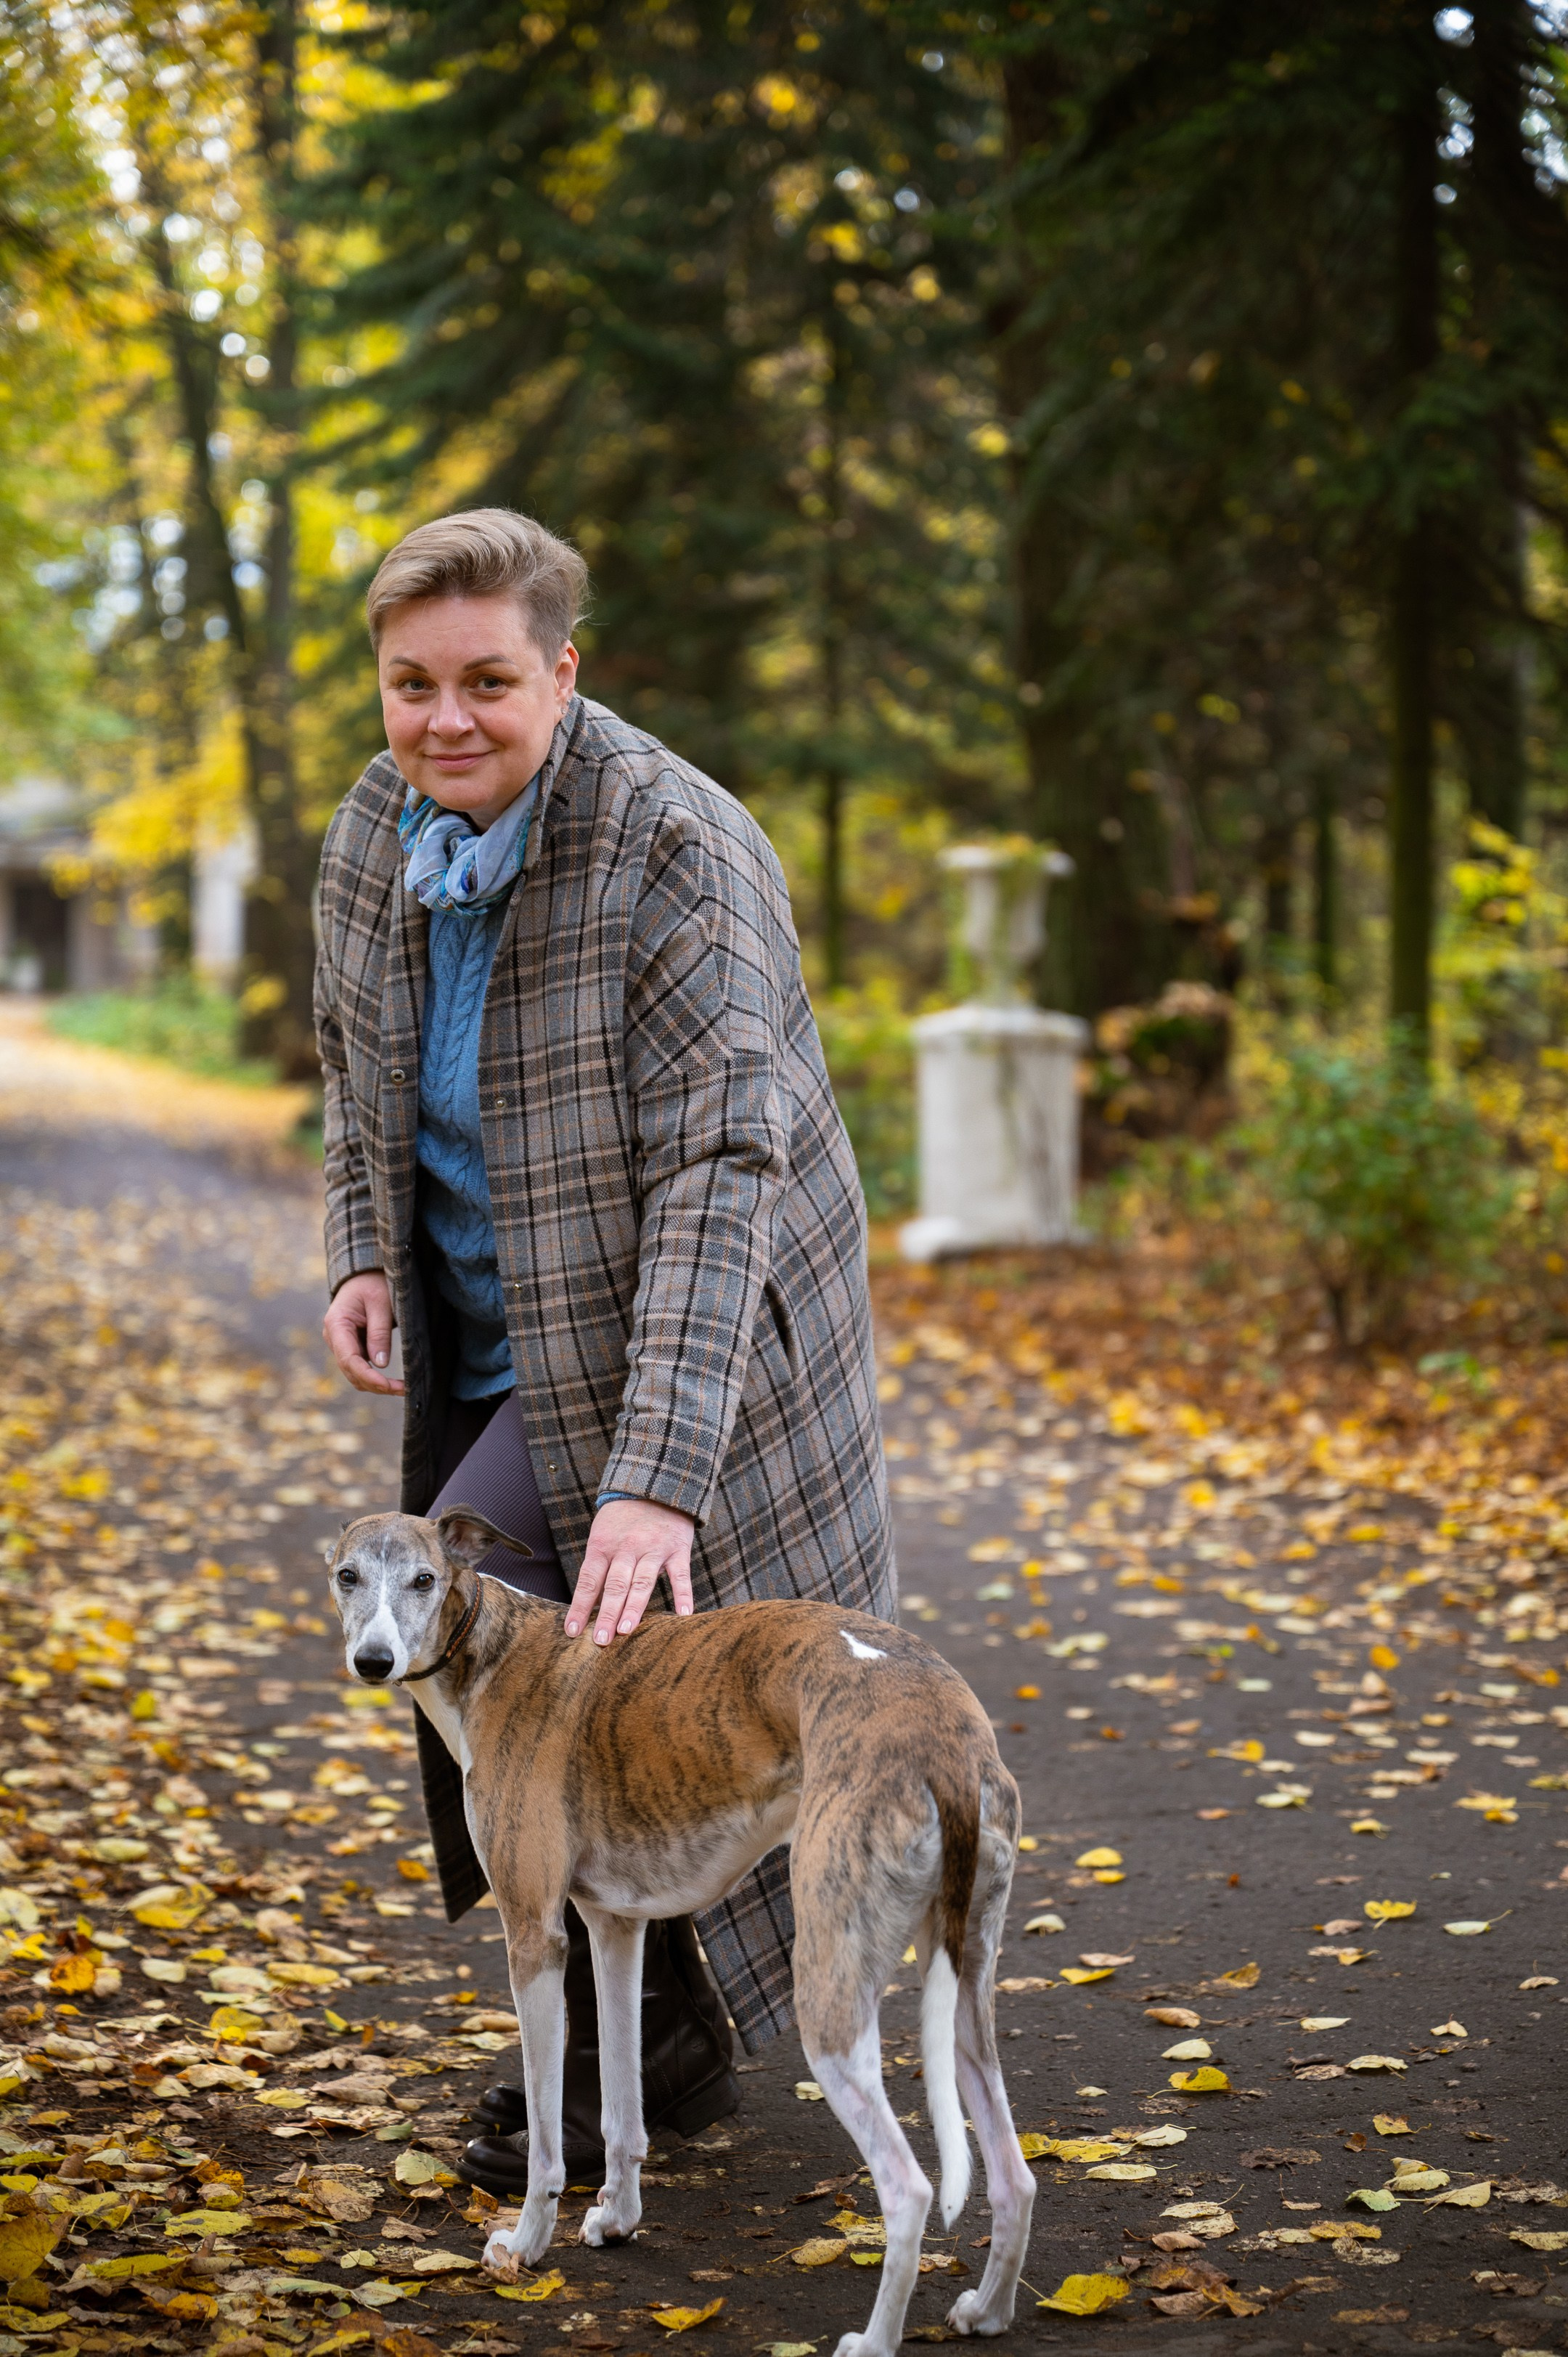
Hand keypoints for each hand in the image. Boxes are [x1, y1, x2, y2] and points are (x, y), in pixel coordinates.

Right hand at [324, 1270, 404, 1394]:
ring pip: (355, 1374)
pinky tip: (394, 1382)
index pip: (349, 1359)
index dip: (368, 1376)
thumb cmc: (374, 1283)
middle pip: (351, 1371)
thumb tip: (380, 1364)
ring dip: (376, 1385)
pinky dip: (376, 1377)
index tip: (388, 1386)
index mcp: (336, 1324)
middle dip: (375, 1384)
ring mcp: (341, 1344)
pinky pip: (361, 1368)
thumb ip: (379, 1332)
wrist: (365, 1274)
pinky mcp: (352, 1347)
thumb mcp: (381, 1303)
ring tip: (402, 1388)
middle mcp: (334, 1338)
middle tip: (404, 1389)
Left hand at [566, 1497, 694, 1644]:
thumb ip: (599, 1567)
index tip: (572, 1631)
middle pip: (615, 1585)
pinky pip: (680, 1575)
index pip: (588, 1581)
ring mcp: (653, 1549)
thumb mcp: (602, 1535)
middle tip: (600, 1641)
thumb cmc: (622, 1519)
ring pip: (642, 1582)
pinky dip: (683, 1595)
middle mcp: (627, 1548)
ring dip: (634, 1608)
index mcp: (603, 1546)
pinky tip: (683, 1615)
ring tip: (626, 1631)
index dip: (579, 1607)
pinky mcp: (677, 1549)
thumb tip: (587, 1606)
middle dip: (606, 1614)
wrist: (654, 1486)